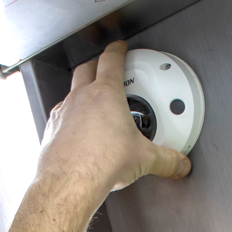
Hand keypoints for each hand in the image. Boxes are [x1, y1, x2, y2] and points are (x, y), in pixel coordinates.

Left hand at [36, 40, 191, 208]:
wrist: (69, 183)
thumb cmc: (100, 163)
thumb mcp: (144, 159)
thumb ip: (166, 159)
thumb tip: (179, 163)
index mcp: (105, 94)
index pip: (111, 60)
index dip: (117, 50)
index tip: (120, 48)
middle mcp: (81, 98)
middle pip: (86, 68)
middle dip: (96, 64)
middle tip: (103, 67)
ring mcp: (63, 112)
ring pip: (71, 91)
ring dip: (80, 91)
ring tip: (91, 103)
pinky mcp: (52, 130)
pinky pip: (61, 115)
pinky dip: (70, 117)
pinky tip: (77, 131)